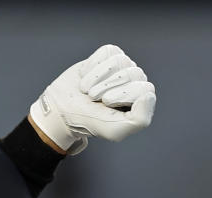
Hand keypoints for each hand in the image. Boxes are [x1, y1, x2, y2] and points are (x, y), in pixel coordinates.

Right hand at [29, 44, 155, 153]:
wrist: (62, 109)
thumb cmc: (89, 121)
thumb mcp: (115, 130)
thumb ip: (140, 119)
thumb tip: (148, 95)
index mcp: (140, 101)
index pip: (145, 89)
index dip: (123, 95)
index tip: (106, 103)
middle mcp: (135, 82)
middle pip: (133, 74)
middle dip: (108, 87)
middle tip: (93, 98)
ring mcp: (123, 66)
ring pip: (120, 61)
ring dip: (98, 78)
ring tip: (88, 90)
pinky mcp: (109, 55)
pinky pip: (108, 52)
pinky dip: (93, 66)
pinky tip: (87, 77)